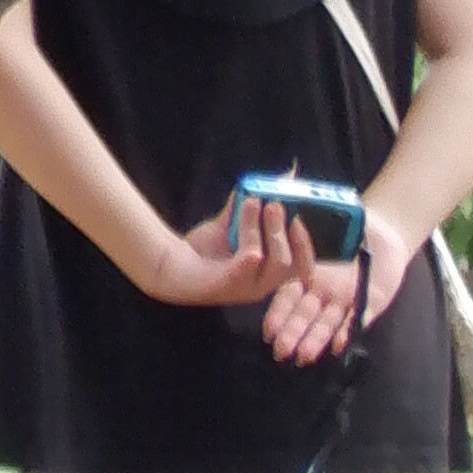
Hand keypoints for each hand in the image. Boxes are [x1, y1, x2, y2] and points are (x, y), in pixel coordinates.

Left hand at [140, 203, 301, 312]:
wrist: (168, 264)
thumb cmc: (200, 250)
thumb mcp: (229, 225)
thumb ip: (246, 207)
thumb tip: (263, 182)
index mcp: (266, 276)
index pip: (302, 268)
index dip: (304, 243)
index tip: (297, 216)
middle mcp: (262, 287)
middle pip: (292, 264)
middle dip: (286, 231)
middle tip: (275, 203)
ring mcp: (247, 290)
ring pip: (275, 261)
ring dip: (269, 229)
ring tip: (253, 202)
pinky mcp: (230, 286)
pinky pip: (250, 260)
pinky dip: (249, 232)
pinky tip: (239, 211)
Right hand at [264, 208, 409, 365]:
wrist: (386, 236)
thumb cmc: (353, 225)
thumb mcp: (331, 220)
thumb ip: (315, 219)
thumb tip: (296, 207)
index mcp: (309, 273)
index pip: (289, 295)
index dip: (279, 312)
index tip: (267, 329)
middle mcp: (324, 291)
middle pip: (305, 315)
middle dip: (292, 333)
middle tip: (280, 352)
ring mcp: (345, 300)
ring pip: (327, 323)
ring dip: (315, 340)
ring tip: (303, 357)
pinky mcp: (368, 304)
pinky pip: (356, 320)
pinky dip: (347, 332)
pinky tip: (337, 346)